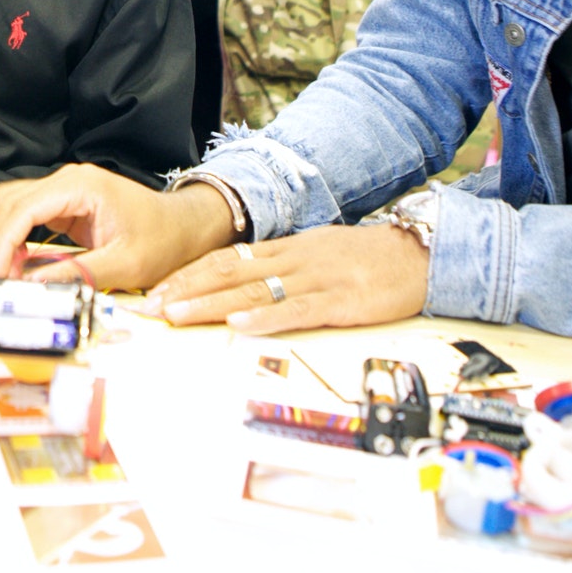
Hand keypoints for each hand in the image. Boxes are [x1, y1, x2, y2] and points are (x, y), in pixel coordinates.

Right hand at [0, 167, 234, 290]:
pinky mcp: (66, 204)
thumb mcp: (124, 265)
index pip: (24, 208)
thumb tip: (31, 288)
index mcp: (82, 186)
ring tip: (8, 274)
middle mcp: (68, 180)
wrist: (185, 227)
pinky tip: (21, 265)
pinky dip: (17, 238)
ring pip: (13, 205)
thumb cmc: (164, 240)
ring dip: (4, 238)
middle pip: (10, 202)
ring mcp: (65, 190)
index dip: (3, 242)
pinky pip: (28, 215)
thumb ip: (76, 274)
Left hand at [149, 223, 427, 333]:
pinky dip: (267, 317)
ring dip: (212, 303)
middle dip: (187, 289)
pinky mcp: (342, 300)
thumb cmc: (369, 259)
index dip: (189, 274)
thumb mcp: (319, 256)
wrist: (421, 252)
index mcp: (287, 249)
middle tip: (150, 306)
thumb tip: (243, 288)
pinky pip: (299, 309)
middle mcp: (294, 259)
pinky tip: (240, 324)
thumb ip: (283, 269)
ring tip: (177, 314)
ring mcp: (316, 278)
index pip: (226, 258)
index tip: (156, 291)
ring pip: (254, 290)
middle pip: (230, 271)